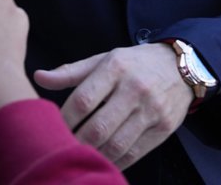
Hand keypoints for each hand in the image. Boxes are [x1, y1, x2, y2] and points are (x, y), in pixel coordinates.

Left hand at [33, 43, 191, 169]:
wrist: (181, 67)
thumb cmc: (133, 64)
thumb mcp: (103, 59)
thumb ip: (70, 72)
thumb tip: (39, 77)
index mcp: (115, 67)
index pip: (83, 99)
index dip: (64, 118)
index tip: (50, 127)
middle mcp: (135, 89)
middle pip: (99, 126)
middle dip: (76, 141)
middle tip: (61, 147)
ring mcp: (152, 110)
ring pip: (117, 144)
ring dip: (94, 155)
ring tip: (78, 156)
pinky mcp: (164, 128)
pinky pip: (134, 153)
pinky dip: (115, 161)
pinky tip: (101, 160)